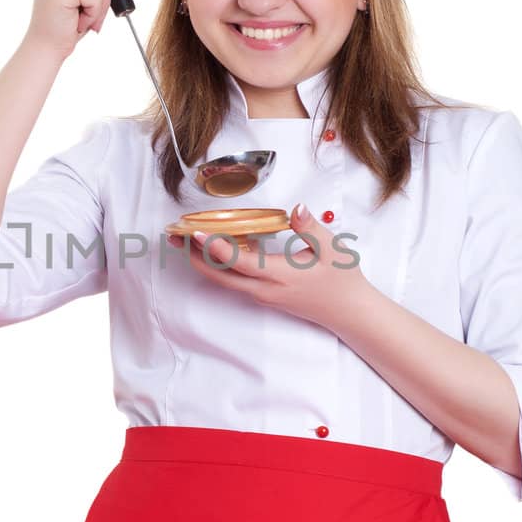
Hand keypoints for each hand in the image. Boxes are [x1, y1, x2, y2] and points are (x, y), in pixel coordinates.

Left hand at [167, 204, 370, 330]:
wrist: (349, 312)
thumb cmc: (343, 280)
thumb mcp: (333, 250)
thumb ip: (311, 229)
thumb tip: (296, 208)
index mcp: (280, 276)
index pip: (240, 262)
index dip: (216, 248)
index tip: (195, 232)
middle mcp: (265, 289)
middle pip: (221, 275)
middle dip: (194, 256)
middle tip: (172, 237)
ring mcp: (263, 295)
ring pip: (225, 280)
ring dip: (202, 262)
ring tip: (182, 243)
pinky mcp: (265, 296)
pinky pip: (235, 281)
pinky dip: (219, 266)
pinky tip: (211, 251)